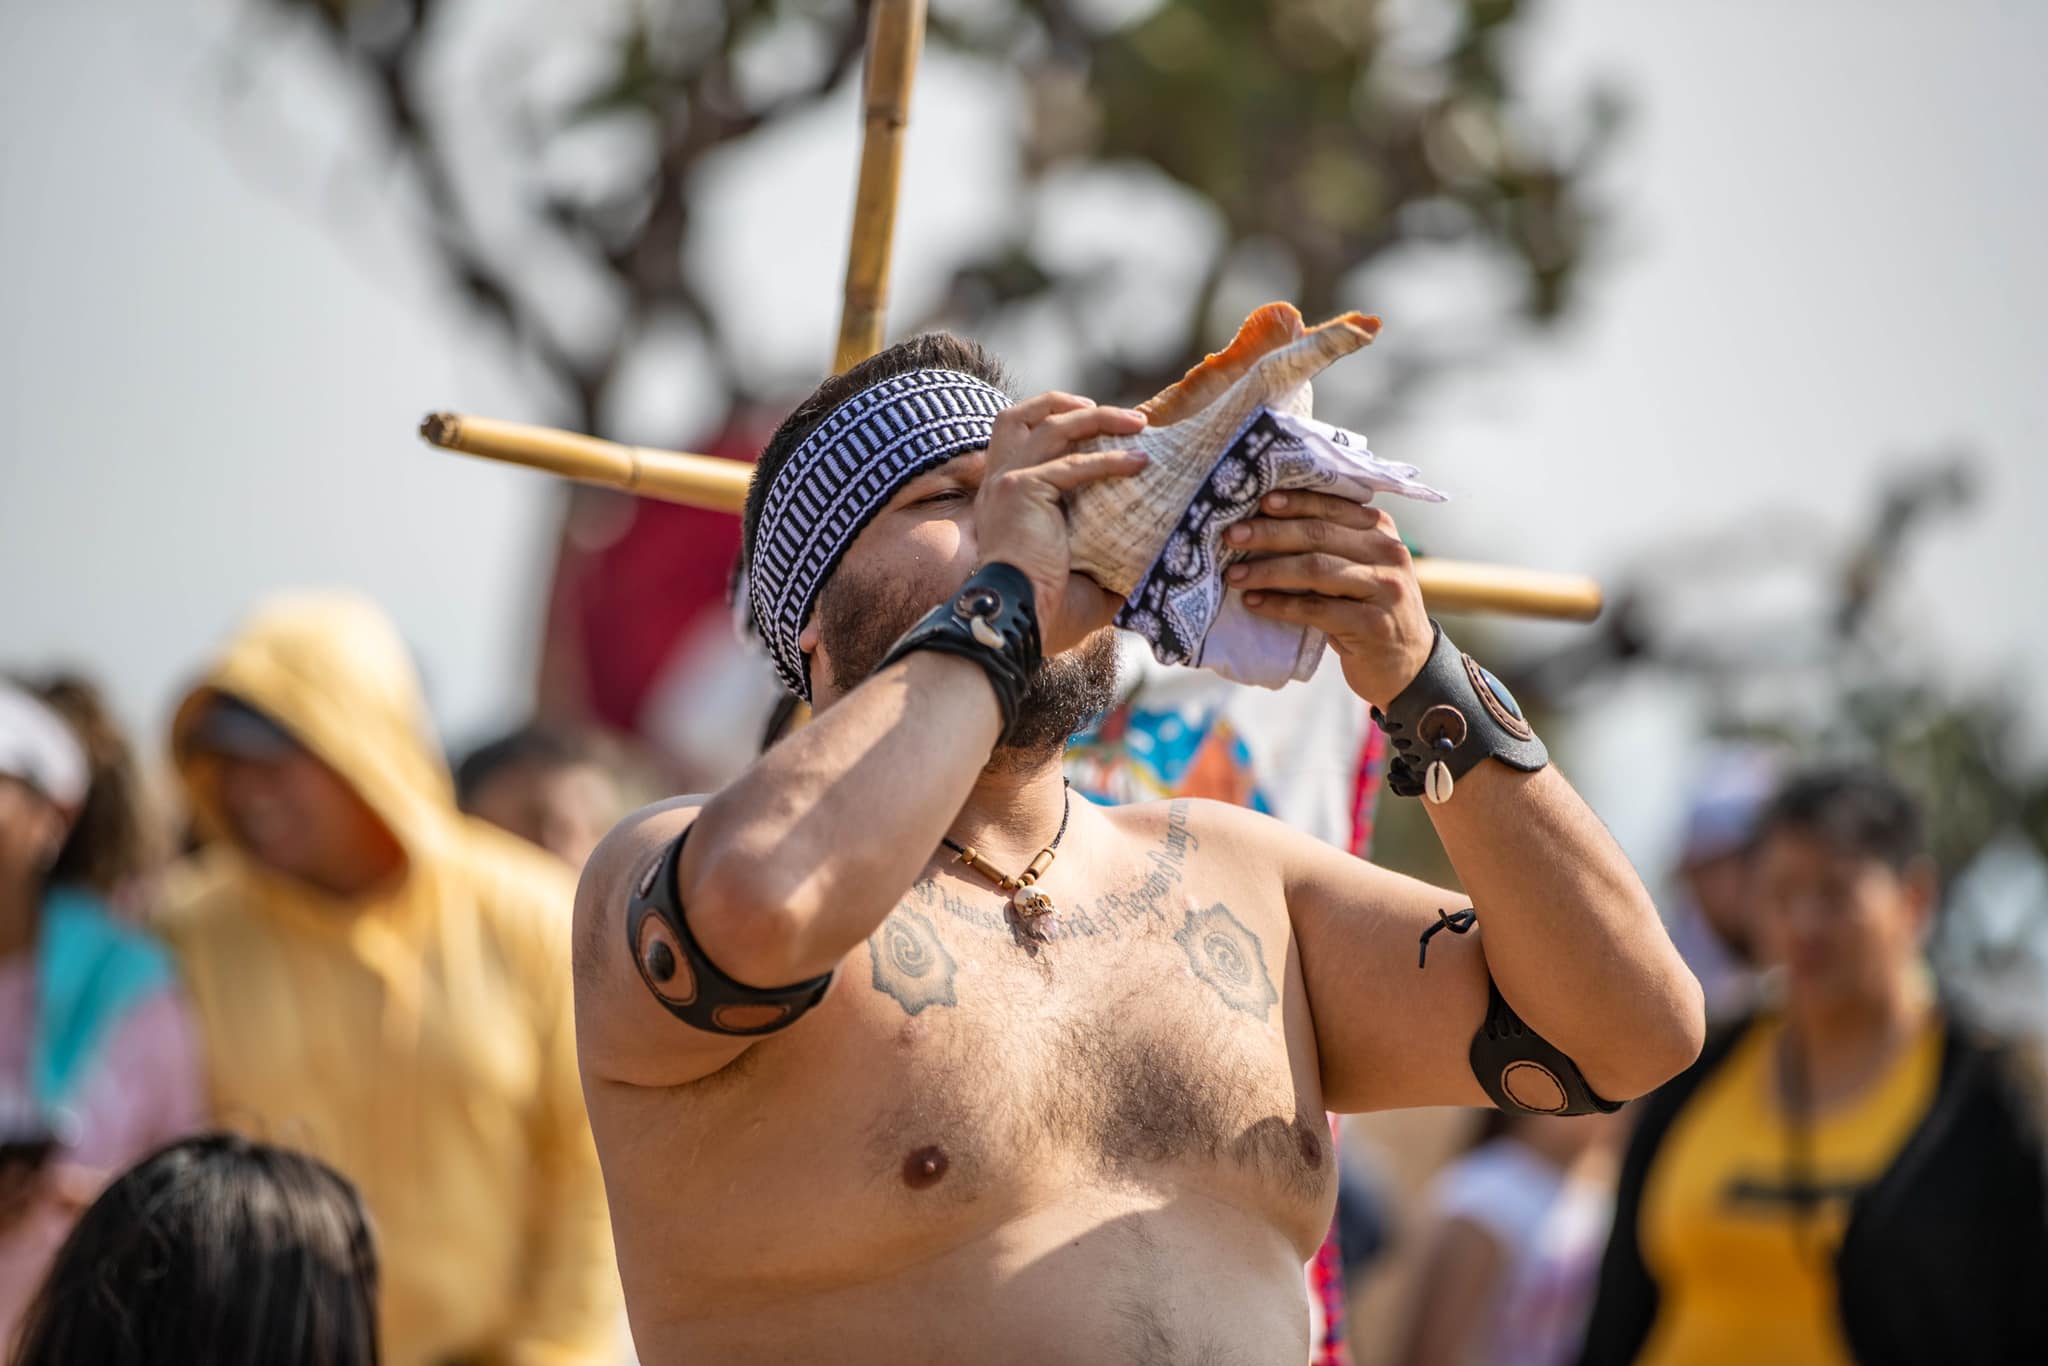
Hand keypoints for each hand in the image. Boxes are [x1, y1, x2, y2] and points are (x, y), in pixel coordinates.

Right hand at [974, 392, 1149, 655]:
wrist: (1019, 622)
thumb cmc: (1045, 610)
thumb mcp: (1078, 573)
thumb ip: (1103, 556)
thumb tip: (1148, 560)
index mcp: (1003, 499)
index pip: (1020, 441)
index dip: (1056, 425)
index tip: (1100, 429)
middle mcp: (997, 483)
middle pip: (1017, 416)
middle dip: (1063, 404)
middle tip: (1114, 414)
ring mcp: (1007, 482)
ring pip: (1051, 426)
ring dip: (1098, 418)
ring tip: (1139, 423)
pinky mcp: (1022, 488)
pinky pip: (1073, 465)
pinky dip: (1110, 460)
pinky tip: (1140, 462)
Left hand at [1225, 490, 1433, 704]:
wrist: (1408, 665)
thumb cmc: (1369, 610)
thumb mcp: (1359, 569)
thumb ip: (1330, 545)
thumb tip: (1264, 524)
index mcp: (1381, 530)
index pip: (1332, 506)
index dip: (1294, 502)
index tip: (1257, 501)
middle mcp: (1388, 552)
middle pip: (1319, 534)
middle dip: (1270, 533)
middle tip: (1232, 536)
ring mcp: (1384, 588)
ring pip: (1316, 569)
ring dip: (1269, 571)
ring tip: (1235, 575)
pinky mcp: (1373, 624)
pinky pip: (1317, 609)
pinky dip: (1280, 605)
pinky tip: (1254, 603)